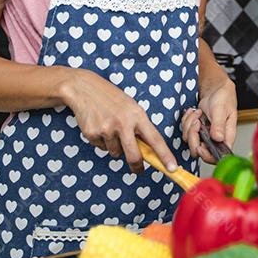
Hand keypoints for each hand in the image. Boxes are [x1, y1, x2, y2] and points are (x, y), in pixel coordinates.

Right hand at [60, 69, 176, 173]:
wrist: (84, 88)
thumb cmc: (111, 98)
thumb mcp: (130, 107)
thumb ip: (138, 127)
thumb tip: (147, 150)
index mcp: (137, 115)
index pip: (155, 139)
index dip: (165, 155)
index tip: (173, 169)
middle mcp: (123, 123)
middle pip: (134, 156)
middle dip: (137, 166)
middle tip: (138, 169)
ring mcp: (107, 129)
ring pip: (116, 152)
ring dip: (115, 146)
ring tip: (109, 127)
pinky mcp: (92, 134)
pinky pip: (101, 148)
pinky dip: (102, 141)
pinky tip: (98, 126)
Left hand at [183, 78, 236, 163]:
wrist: (216, 90)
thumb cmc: (224, 98)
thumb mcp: (221, 110)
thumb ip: (219, 125)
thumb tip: (218, 138)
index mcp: (226, 138)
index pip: (217, 157)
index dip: (207, 156)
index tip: (200, 147)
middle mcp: (215, 139)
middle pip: (198, 151)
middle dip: (193, 136)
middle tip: (197, 122)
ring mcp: (205, 135)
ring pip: (189, 140)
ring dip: (189, 125)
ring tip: (197, 114)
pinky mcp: (196, 130)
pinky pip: (185, 131)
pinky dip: (186, 121)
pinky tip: (194, 112)